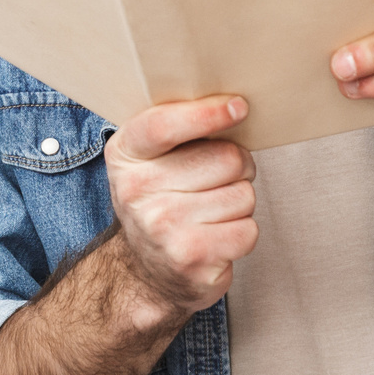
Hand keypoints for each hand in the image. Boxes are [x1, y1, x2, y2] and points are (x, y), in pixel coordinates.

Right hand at [101, 96, 258, 322]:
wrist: (148, 270)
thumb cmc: (162, 200)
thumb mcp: (151, 158)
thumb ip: (180, 127)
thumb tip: (234, 104)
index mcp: (125, 155)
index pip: (164, 125)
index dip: (207, 114)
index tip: (239, 107)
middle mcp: (136, 191)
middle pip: (226, 158)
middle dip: (238, 165)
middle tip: (219, 178)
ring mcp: (162, 228)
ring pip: (243, 195)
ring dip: (239, 202)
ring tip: (213, 211)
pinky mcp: (190, 258)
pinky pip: (248, 230)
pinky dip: (242, 233)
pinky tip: (217, 236)